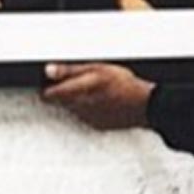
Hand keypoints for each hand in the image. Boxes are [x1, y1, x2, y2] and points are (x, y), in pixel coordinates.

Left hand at [41, 62, 155, 130]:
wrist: (145, 105)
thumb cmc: (124, 85)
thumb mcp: (96, 68)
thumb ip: (69, 70)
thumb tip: (49, 70)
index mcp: (75, 94)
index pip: (48, 95)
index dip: (47, 87)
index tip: (50, 82)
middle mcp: (78, 110)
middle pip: (60, 102)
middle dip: (64, 93)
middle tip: (77, 81)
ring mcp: (88, 119)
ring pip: (72, 109)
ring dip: (77, 101)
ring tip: (93, 90)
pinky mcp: (98, 126)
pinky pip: (86, 116)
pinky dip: (89, 109)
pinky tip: (101, 101)